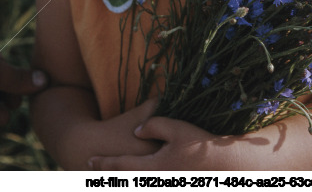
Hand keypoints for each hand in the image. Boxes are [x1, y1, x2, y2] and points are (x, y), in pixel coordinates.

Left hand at [88, 116, 239, 170]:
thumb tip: (136, 130)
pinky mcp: (170, 185)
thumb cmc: (198, 145)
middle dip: (107, 177)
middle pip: (124, 181)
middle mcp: (154, 181)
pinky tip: (136, 174)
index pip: (121, 166)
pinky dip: (137, 179)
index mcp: (152, 167)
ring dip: (122, 180)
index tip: (88, 160)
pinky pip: (149, 183)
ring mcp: (163, 185)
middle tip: (90, 171)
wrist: (222, 166)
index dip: (104, 164)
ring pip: (136, 184)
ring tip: (109, 175)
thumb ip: (153, 126)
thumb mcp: (175, 128)